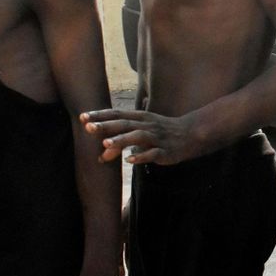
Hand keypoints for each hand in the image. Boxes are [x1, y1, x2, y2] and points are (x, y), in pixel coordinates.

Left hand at [81, 108, 203, 164]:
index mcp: (140, 118)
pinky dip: (141, 156)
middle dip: (106, 126)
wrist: (191, 133)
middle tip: (88, 128)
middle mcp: (147, 125)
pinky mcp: (165, 150)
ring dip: (121, 140)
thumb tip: (101, 154)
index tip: (83, 117)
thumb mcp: (142, 132)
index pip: (117, 114)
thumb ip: (121, 141)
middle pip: (125, 124)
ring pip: (138, 137)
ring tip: (105, 144)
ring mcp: (157, 138)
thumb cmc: (162, 132)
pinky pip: (153, 153)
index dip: (100, 115)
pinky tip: (129, 160)